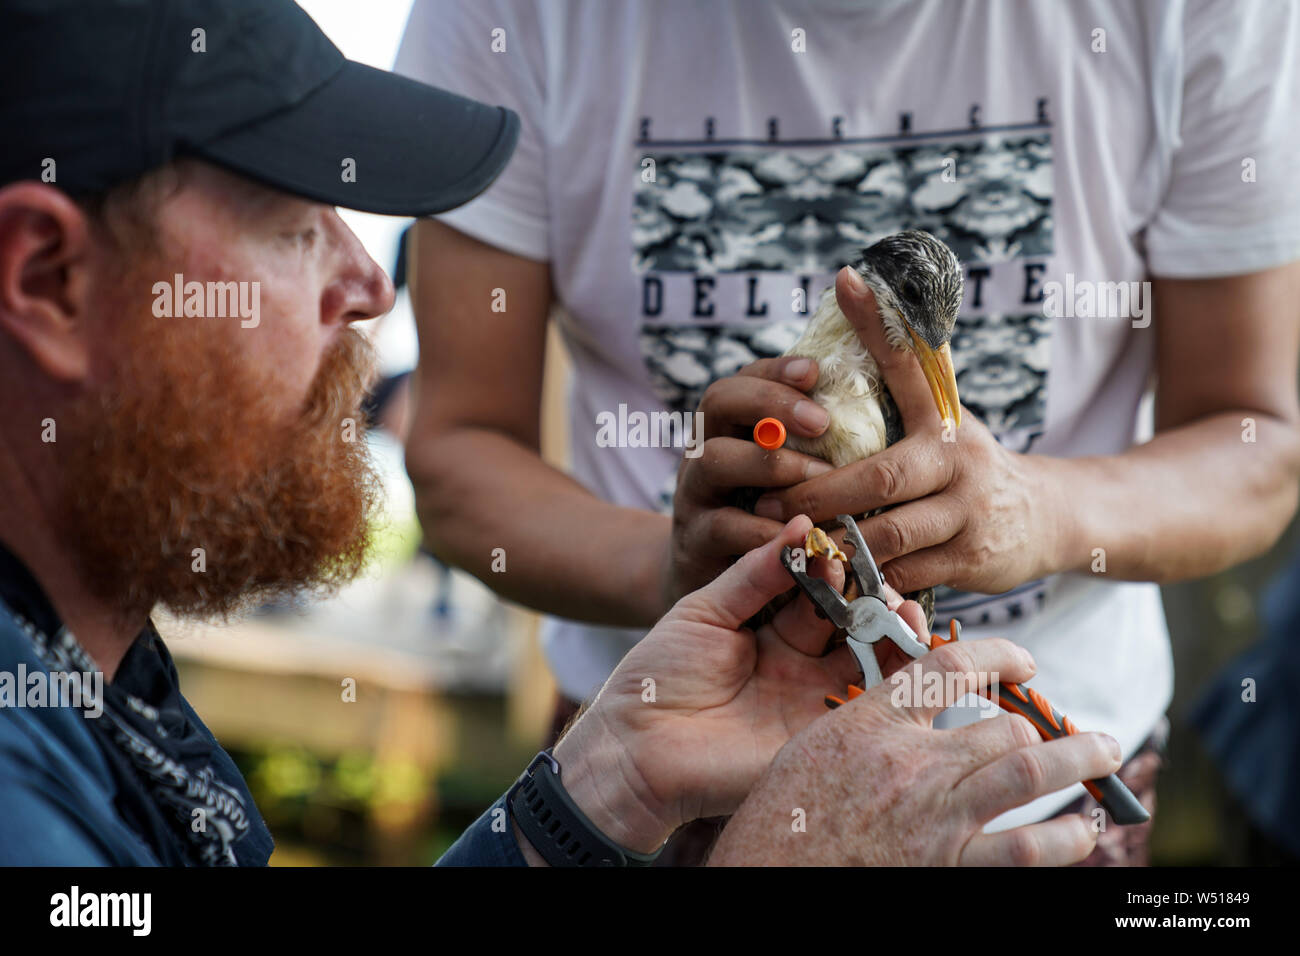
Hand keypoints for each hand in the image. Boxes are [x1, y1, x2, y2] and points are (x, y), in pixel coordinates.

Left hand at [552, 515, 928, 854]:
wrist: (634, 748)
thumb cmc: (657, 678)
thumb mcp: (705, 611)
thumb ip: (754, 573)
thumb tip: (800, 523)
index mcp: (774, 637)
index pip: (822, 596)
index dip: (838, 572)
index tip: (845, 548)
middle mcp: (801, 670)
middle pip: (857, 629)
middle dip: (877, 602)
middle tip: (884, 582)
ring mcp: (813, 706)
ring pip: (875, 666)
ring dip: (896, 637)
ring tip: (906, 611)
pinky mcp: (819, 741)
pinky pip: (870, 711)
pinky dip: (898, 682)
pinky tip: (909, 651)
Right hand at [662, 356, 838, 611]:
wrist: (714, 583)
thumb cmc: (768, 521)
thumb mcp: (787, 477)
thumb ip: (815, 447)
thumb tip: (881, 411)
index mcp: (728, 426)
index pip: (745, 377)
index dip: (776, 371)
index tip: (814, 372)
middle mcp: (704, 448)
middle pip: (719, 401)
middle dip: (773, 404)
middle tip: (821, 422)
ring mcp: (693, 493)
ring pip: (715, 459)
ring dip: (771, 464)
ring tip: (819, 477)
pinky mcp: (695, 540)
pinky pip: (722, 526)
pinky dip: (764, 529)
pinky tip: (802, 532)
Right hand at [709, 637, 1121, 865]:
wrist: (768, 877)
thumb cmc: (780, 824)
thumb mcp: (813, 751)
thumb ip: (868, 724)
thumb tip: (917, 709)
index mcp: (868, 724)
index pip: (947, 666)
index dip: (999, 655)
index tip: (1022, 663)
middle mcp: (908, 762)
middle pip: (1000, 724)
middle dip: (1044, 726)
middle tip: (1070, 730)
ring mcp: (933, 816)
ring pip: (1027, 769)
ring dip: (1077, 760)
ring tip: (1104, 753)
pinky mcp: (947, 865)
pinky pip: (1025, 847)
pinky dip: (1065, 836)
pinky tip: (1082, 829)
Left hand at [753, 267, 1073, 594]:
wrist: (1047, 519)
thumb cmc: (966, 465)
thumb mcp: (944, 418)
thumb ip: (905, 386)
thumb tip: (858, 302)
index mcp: (944, 416)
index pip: (910, 360)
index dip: (877, 322)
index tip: (847, 278)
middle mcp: (959, 459)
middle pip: (880, 477)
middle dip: (818, 493)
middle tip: (766, 497)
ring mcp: (969, 513)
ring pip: (888, 533)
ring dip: (835, 541)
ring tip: (790, 539)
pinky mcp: (971, 560)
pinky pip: (903, 574)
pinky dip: (865, 577)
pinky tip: (832, 576)